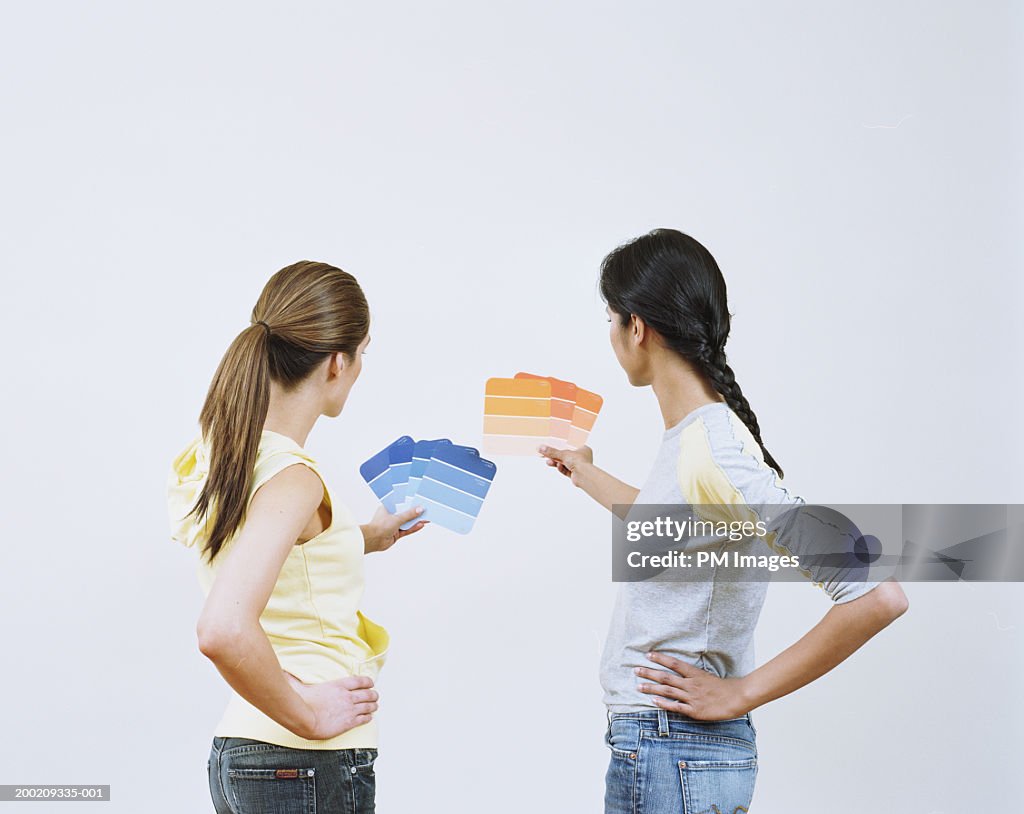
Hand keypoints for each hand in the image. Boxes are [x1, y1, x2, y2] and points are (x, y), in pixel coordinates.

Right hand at [283, 670, 378, 739]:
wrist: (304, 718)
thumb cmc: (302, 703)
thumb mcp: (299, 685)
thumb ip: (295, 678)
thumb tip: (284, 671)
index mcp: (338, 685)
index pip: (360, 681)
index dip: (368, 682)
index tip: (371, 683)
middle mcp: (347, 696)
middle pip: (368, 693)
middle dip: (373, 695)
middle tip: (375, 696)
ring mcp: (349, 709)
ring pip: (368, 706)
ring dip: (373, 706)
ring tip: (375, 706)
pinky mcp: (349, 722)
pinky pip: (364, 719)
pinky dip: (368, 718)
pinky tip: (369, 717)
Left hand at [361, 504, 428, 553]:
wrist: (372, 540)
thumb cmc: (380, 526)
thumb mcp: (397, 518)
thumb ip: (409, 514)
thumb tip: (419, 509)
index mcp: (388, 508)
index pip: (401, 503)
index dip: (410, 502)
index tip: (419, 501)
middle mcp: (390, 516)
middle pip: (406, 513)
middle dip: (415, 513)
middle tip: (426, 510)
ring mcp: (393, 525)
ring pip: (407, 522)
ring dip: (416, 521)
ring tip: (426, 518)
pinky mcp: (396, 534)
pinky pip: (407, 530)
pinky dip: (413, 528)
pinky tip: (421, 525)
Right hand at [538, 444, 592, 487]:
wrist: (584, 476)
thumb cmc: (580, 462)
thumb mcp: (563, 454)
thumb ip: (552, 452)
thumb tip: (541, 448)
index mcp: (583, 449)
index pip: (571, 445)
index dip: (561, 446)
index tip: (552, 445)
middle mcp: (582, 457)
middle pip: (566, 456)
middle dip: (556, 456)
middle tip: (547, 454)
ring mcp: (579, 466)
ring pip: (565, 463)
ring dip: (556, 463)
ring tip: (549, 462)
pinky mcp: (575, 474)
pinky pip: (566, 470)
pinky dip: (561, 469)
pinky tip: (558, 467)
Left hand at [635, 651, 751, 719]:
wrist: (737, 698)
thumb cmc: (723, 687)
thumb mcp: (707, 676)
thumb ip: (693, 675)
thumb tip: (680, 672)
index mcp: (695, 673)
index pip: (674, 663)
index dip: (660, 658)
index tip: (648, 654)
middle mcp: (691, 684)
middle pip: (666, 677)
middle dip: (649, 673)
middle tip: (635, 670)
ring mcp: (692, 697)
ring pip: (667, 691)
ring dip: (651, 688)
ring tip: (638, 686)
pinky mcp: (694, 710)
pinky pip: (676, 706)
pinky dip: (664, 703)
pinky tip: (653, 700)